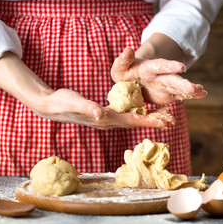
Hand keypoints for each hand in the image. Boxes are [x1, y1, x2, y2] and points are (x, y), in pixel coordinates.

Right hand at [38, 88, 174, 129]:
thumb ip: (87, 106)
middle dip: (153, 121)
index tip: (165, 121)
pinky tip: (142, 109)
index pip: (131, 120)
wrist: (51, 105)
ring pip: (131, 119)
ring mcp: (106, 119)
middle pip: (135, 122)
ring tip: (162, 116)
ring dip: (147, 118)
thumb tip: (100, 112)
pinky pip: (124, 115)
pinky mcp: (103, 115)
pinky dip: (136, 113)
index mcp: (104, 118)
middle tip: (171, 120)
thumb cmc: (62, 102)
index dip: (148, 120)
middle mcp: (107, 121)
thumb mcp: (74, 101)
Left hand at [111, 47, 206, 104]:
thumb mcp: (119, 69)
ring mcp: (165, 85)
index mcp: (148, 68)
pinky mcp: (168, 95)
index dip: (170, 66)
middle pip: (172, 79)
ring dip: (189, 89)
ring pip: (178, 87)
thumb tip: (128, 49)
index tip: (180, 67)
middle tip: (194, 87)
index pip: (160, 66)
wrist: (131, 83)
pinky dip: (191, 95)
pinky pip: (180, 95)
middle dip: (182, 83)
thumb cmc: (125, 74)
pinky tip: (203, 94)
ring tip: (202, 90)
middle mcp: (160, 76)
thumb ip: (122, 60)